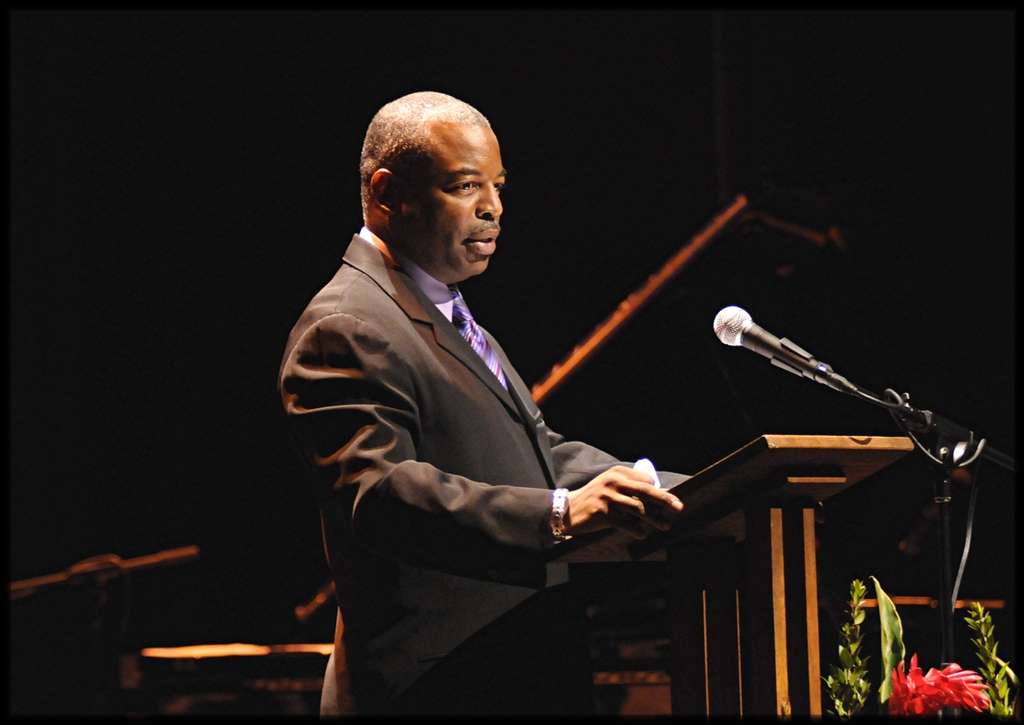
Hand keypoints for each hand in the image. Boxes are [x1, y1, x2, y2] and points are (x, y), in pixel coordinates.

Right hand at [565, 465, 683, 539]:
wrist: (568, 510)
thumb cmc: (595, 499)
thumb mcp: (611, 487)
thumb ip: (631, 488)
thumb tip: (660, 496)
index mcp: (618, 472)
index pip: (646, 480)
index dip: (658, 491)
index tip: (670, 502)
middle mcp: (613, 482)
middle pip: (645, 490)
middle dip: (665, 499)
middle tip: (679, 508)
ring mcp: (607, 497)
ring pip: (638, 508)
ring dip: (654, 519)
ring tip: (665, 526)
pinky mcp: (602, 512)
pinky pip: (626, 523)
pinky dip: (637, 530)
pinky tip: (643, 535)